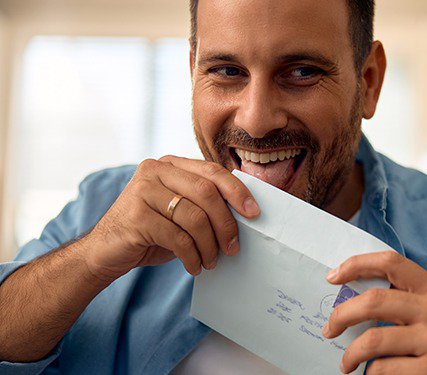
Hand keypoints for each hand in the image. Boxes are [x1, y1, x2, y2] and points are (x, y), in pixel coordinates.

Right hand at [85, 156, 259, 280]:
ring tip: (212, 261)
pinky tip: (195, 267)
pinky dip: (192, 256)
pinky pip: (178, 238)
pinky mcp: (136, 216)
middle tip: (234, 247)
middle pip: (206, 193)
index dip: (237, 191)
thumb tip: (245, 214)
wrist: (104, 251)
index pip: (211, 171)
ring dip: (210, 245)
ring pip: (194, 217)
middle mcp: (154, 171)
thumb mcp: (179, 211)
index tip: (254, 213)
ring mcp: (142, 191)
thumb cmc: (150, 231)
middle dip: (226, 223)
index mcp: (169, 164)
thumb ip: (203, 204)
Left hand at [322, 251, 426, 374]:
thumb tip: (353, 293)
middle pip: (374, 301)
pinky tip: (374, 374)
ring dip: (351, 354)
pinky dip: (371, 374)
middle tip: (330, 327)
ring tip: (346, 362)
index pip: (391, 262)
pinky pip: (382, 369)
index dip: (357, 264)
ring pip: (372, 341)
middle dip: (342, 315)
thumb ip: (406, 297)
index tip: (334, 277)